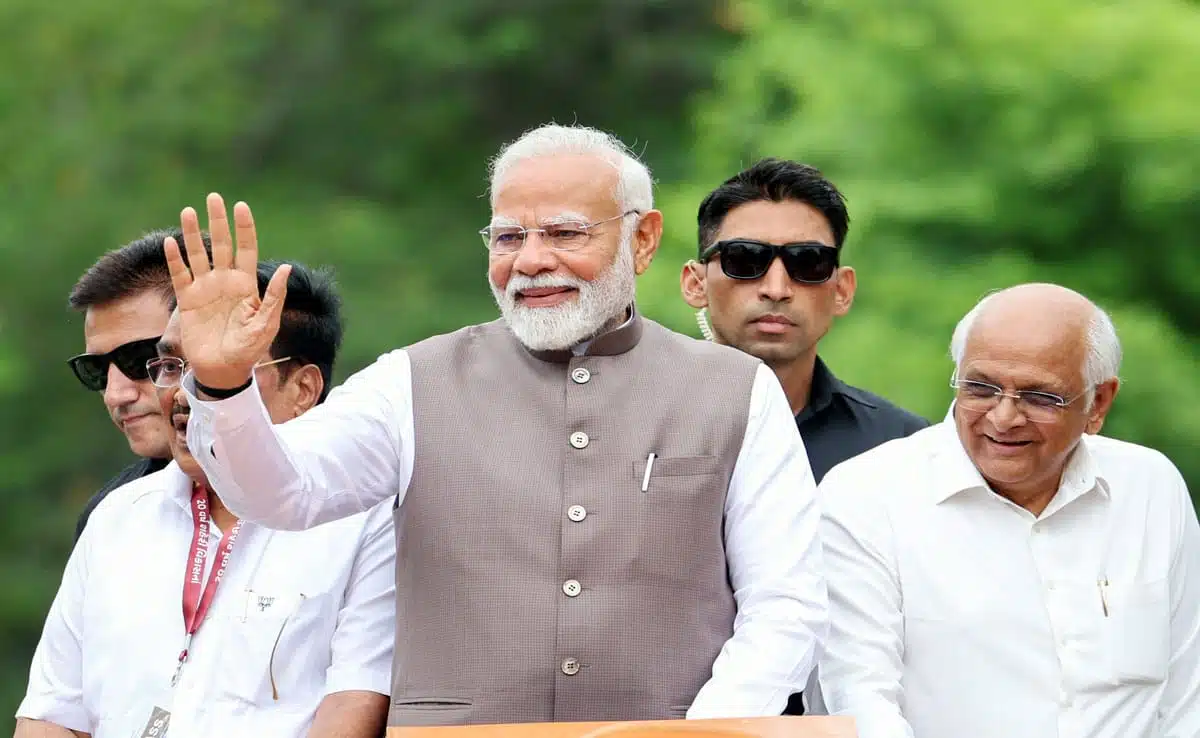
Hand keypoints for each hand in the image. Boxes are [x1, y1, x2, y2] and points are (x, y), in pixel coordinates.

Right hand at [165, 193, 291, 389]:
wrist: (224, 370)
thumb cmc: (249, 349)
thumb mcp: (266, 324)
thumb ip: (274, 296)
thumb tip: (286, 268)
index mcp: (247, 285)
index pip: (246, 250)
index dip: (244, 229)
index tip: (241, 206)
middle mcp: (225, 282)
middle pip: (221, 245)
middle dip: (218, 221)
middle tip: (214, 197)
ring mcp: (205, 289)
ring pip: (198, 255)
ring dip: (192, 234)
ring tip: (188, 210)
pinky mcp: (187, 301)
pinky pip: (180, 275)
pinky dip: (175, 259)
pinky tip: (171, 242)